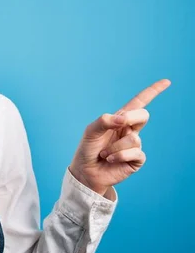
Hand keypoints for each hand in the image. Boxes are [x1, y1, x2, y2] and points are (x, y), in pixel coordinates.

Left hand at [69, 79, 170, 196]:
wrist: (86, 171)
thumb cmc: (88, 149)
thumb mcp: (91, 131)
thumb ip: (104, 120)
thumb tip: (123, 118)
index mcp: (120, 119)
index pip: (139, 102)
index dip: (153, 92)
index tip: (166, 81)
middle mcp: (129, 130)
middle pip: (143, 115)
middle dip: (130, 118)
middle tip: (118, 124)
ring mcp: (134, 145)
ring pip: (134, 138)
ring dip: (115, 146)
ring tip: (104, 153)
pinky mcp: (136, 159)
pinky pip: (135, 152)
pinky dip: (119, 155)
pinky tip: (110, 159)